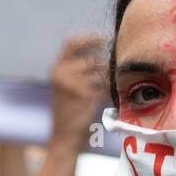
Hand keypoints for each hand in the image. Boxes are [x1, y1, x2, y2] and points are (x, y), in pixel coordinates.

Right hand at [49, 33, 107, 153]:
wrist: (64, 138)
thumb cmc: (68, 114)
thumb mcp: (65, 86)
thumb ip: (76, 69)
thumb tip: (103, 52)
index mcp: (56, 68)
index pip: (72, 42)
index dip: (90, 38)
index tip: (105, 39)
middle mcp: (62, 73)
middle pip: (92, 59)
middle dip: (107, 62)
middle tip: (119, 63)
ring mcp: (74, 84)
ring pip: (101, 72)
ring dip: (111, 77)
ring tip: (116, 84)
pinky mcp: (86, 96)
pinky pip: (105, 87)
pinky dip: (112, 90)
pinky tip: (115, 96)